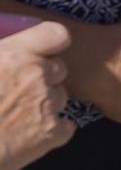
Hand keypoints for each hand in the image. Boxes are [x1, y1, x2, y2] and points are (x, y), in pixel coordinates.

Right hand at [0, 23, 74, 169]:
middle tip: (21, 90)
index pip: (56, 34)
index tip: (43, 52)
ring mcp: (47, 105)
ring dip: (46, 104)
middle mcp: (37, 75)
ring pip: (60, 97)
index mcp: (16, 54)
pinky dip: (52, 132)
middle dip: (44, 77)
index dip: (51, 44)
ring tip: (18, 115)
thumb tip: (9, 59)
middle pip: (59, 68)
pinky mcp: (52, 134)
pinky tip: (28, 135)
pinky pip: (65, 127)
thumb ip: (2, 55)